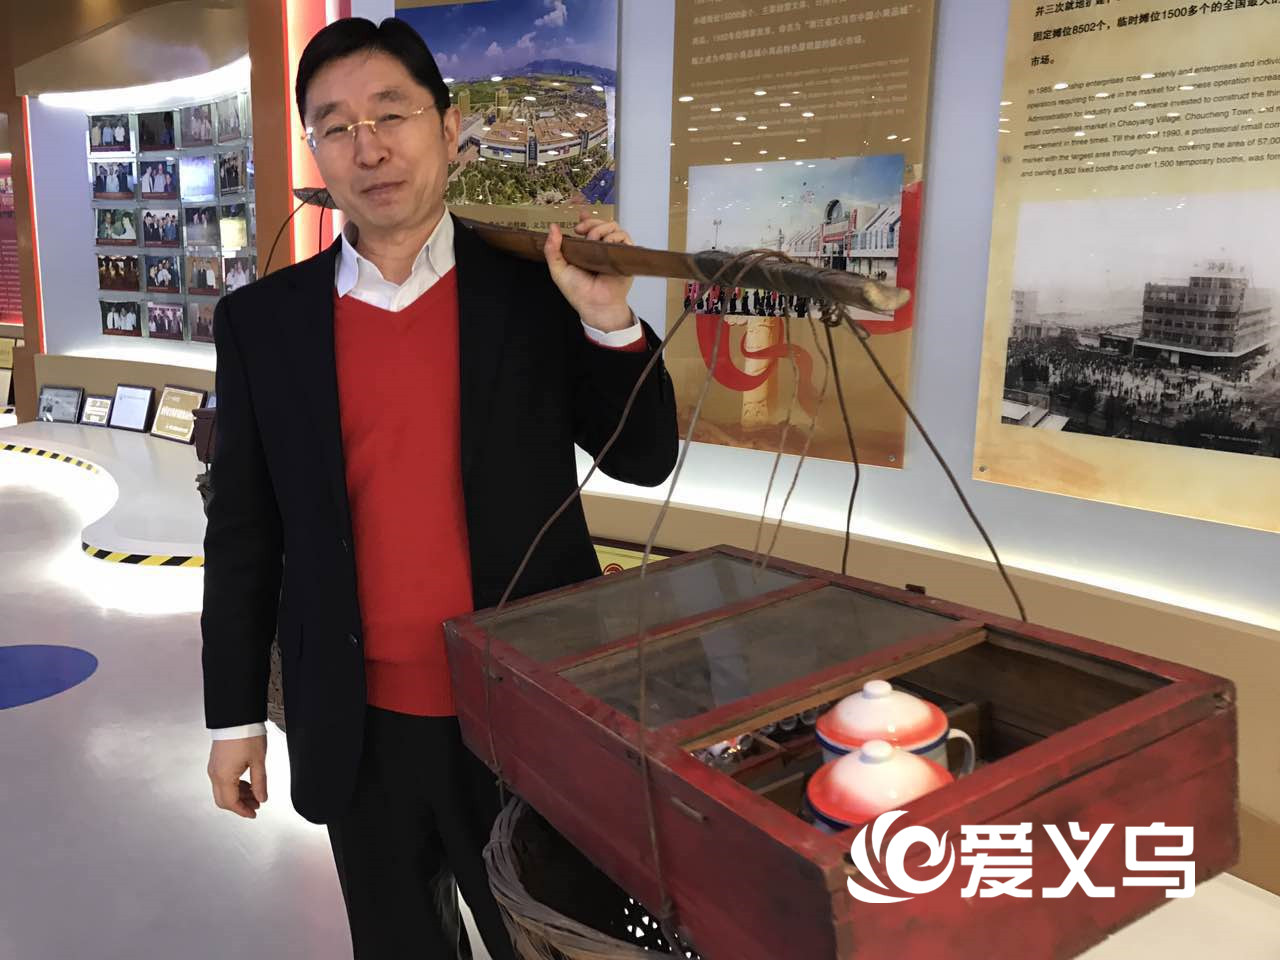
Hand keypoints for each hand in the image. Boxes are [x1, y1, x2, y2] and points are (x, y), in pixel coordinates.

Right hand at [208, 735, 267, 818]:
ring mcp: (214, 767)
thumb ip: (260, 783)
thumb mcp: (258, 761)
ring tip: (255, 794)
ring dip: (238, 795)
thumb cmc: (246, 735)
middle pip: (223, 800)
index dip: (243, 811)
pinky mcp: (216, 761)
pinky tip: (247, 783)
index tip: (253, 814)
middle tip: (255, 805)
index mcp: (224, 776)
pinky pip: (222, 780)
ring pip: (223, 790)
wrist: (236, 717)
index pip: (231, 803)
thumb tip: (262, 798)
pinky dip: (234, 786)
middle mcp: (215, 774)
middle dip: (240, 805)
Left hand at [544, 210, 635, 333]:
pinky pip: (624, 238)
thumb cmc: (577, 291)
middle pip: (602, 224)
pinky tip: (606, 243)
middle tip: (580, 230)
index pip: (590, 228)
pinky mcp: (625, 256)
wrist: (594, 303)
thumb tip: (553, 227)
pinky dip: (615, 236)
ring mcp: (614, 252)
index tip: (580, 215)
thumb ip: (552, 249)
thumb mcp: (558, 269)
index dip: (587, 219)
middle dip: (591, 223)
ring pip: (614, 227)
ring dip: (602, 229)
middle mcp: (601, 249)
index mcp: (586, 250)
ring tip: (594, 241)